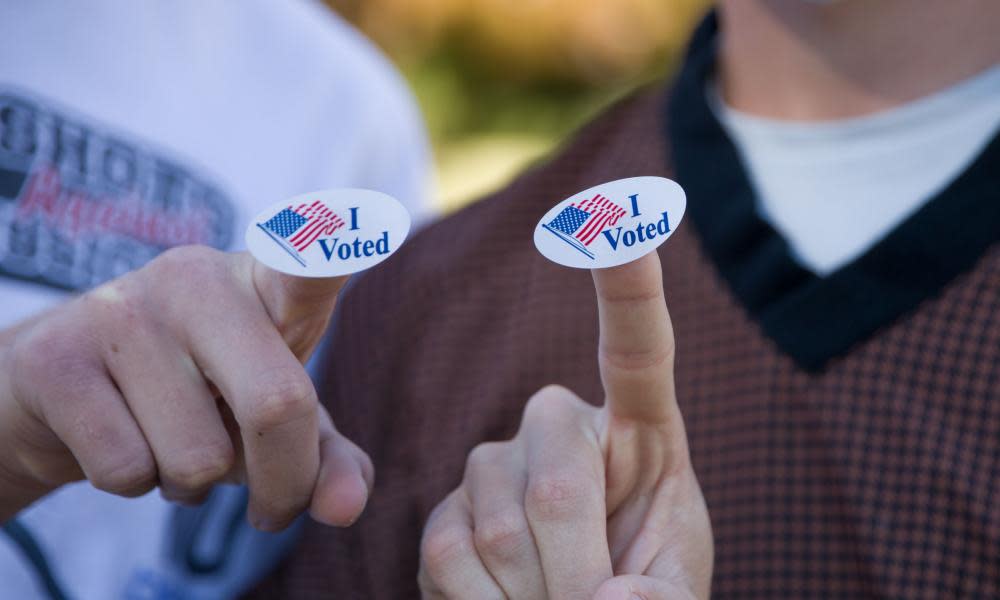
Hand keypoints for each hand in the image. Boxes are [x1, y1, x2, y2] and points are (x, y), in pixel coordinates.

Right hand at [0, 245, 371, 529]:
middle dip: (283, 483)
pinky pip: (127, 470)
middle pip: (275, 405)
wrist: (67, 386)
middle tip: (274, 507)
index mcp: (265, 282)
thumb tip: (345, 507)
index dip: (337, 247)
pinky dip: (135, 484)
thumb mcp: (272, 418)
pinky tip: (124, 440)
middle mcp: (197, 278)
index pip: (309, 260)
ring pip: (197, 458)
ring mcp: (123, 309)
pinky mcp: (56, 357)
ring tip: (173, 440)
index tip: (382, 219)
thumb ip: (323, 458)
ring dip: (193, 483)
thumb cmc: (198, 392)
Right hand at [418, 252, 711, 598]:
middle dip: (577, 573)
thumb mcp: (674, 591)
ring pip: (498, 528)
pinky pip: (448, 552)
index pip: (638, 348)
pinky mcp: (445, 507)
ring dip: (534, 599)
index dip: (628, 284)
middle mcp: (559, 426)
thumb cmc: (640, 590)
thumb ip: (663, 597)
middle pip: (556, 486)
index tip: (620, 211)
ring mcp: (494, 463)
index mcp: (640, 430)